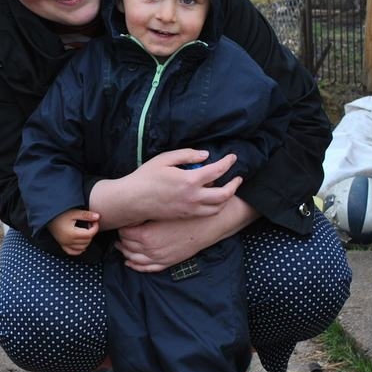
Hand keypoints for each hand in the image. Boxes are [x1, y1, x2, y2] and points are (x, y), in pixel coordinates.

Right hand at [48, 208, 99, 255]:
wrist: (48, 216)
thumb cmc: (60, 214)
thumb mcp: (74, 213)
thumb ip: (86, 215)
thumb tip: (98, 216)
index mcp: (72, 233)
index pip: (89, 234)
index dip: (95, 227)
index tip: (95, 221)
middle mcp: (69, 241)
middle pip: (87, 241)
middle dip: (91, 232)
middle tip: (90, 224)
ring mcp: (65, 244)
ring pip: (82, 247)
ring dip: (87, 240)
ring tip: (85, 230)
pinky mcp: (62, 245)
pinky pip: (73, 252)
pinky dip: (79, 249)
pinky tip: (81, 243)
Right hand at [90, 149, 241, 228]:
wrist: (132, 201)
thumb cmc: (146, 177)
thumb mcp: (164, 159)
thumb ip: (187, 155)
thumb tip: (206, 155)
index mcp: (189, 180)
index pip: (217, 170)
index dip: (228, 163)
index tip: (233, 157)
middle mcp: (193, 197)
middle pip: (224, 194)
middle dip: (235, 185)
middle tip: (238, 177)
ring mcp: (190, 209)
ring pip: (217, 208)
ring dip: (226, 198)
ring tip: (228, 189)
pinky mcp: (185, 216)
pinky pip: (206, 213)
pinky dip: (214, 206)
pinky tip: (212, 198)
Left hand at [115, 195, 257, 271]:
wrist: (209, 223)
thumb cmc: (186, 209)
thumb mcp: (164, 202)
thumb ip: (149, 197)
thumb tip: (133, 194)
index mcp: (147, 233)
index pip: (124, 232)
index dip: (121, 225)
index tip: (121, 218)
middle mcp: (150, 249)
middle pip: (126, 245)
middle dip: (120, 238)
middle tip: (119, 229)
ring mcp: (158, 257)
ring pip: (132, 258)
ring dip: (125, 251)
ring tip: (120, 244)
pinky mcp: (167, 262)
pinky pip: (145, 268)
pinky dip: (135, 265)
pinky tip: (129, 260)